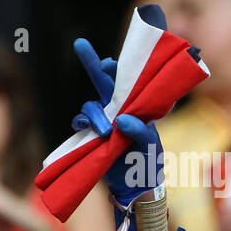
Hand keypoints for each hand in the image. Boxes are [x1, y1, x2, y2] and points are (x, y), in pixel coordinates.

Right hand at [71, 38, 162, 205]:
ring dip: (94, 115)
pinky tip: (89, 130)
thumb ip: (141, 132)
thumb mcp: (150, 147)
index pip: (128, 84)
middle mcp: (118, 111)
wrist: (136, 186)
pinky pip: (80, 124)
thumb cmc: (148, 163)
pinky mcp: (92, 136)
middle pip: (103, 84)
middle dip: (92, 64)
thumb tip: (121, 120)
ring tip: (106, 131)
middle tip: (80, 44)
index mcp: (136, 109)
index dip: (118, 71)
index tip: (112, 63)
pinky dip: (82, 124)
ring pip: (90, 107)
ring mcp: (104, 122)